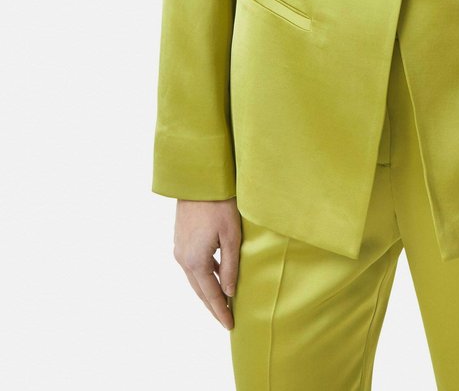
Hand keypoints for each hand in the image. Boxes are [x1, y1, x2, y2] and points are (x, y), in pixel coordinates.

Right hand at [173, 198, 241, 330]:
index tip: (231, 325)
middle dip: (213, 306)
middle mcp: (183, 259)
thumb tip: (229, 292)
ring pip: (195, 279)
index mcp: (196, 261)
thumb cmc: (219, 205)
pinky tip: (215, 276)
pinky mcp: (180, 240)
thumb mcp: (231, 236)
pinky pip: (192, 266)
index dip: (221, 311)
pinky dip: (203, 276)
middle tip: (226, 320)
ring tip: (222, 302)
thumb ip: (230, 267)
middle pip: (200, 290)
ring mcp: (179, 249)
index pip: (211, 295)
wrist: (199, 181)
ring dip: (208, 291)